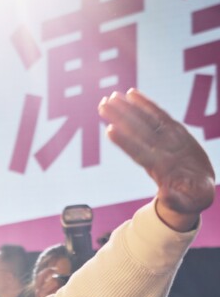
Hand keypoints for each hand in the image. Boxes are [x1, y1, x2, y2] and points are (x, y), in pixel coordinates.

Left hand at [99, 89, 214, 230]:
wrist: (194, 191)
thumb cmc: (190, 199)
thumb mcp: (187, 203)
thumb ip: (176, 199)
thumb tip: (166, 197)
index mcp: (162, 169)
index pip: (140, 153)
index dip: (126, 142)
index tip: (110, 130)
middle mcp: (159, 152)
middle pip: (137, 133)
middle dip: (121, 119)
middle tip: (102, 105)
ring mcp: (166, 141)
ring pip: (144, 122)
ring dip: (127, 109)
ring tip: (110, 97)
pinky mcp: (175, 133)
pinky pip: (159, 115)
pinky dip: (146, 104)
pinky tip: (131, 93)